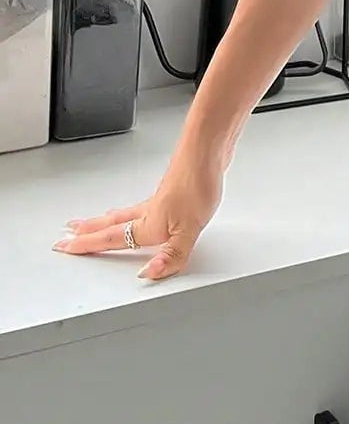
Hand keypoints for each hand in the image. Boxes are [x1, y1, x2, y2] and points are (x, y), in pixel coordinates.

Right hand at [52, 155, 224, 282]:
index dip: (87, 246)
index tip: (64, 247)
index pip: (111, 239)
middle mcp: (148, 212)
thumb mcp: (190, 230)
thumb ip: (171, 255)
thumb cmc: (199, 184)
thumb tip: (148, 274)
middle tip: (68, 234)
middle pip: (111, 224)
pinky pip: (140, 205)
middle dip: (88, 231)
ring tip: (93, 224)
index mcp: (148, 224)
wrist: (208, 150)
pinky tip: (139, 209)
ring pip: (124, 214)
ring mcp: (158, 200)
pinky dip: (129, 211)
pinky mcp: (171, 190)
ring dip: (105, 221)